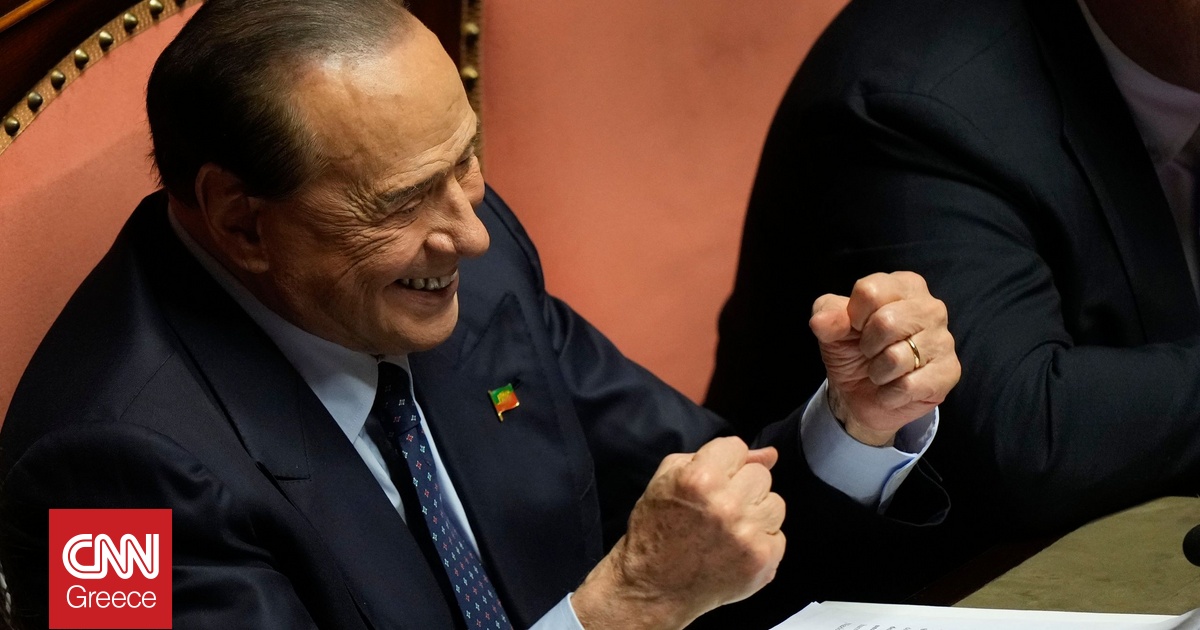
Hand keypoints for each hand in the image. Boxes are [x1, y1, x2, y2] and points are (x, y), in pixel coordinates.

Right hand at [571, 437, 785, 629]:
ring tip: (730, 528)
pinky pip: (778, 536)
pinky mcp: (762, 560)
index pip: (737, 447)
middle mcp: (728, 504)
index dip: (723, 462)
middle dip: (741, 486)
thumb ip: (715, 456)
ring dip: (756, 512)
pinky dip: (760, 541)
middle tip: (719, 507)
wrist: (653, 587)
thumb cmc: (655, 529)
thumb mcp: (667, 480)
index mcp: (700, 478)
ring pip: (775, 503)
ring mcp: (748, 534)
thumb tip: (770, 453)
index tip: (712, 480)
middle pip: (760, 474)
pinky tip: (736, 548)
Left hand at [809, 271, 959, 446]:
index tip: (857, 328)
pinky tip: (893, 389)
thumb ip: (826, 315)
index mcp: (904, 285)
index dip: (853, 316)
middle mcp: (931, 307)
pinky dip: (890, 393)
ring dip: (878, 372)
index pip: (870, 291)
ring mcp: (944, 340)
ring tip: (882, 370)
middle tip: (870, 353)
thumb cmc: (852, 351)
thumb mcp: (831, 329)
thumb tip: (822, 321)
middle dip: (867, 345)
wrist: (861, 396)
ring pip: (897, 357)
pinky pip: (910, 385)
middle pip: (886, 322)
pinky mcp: (949, 372)